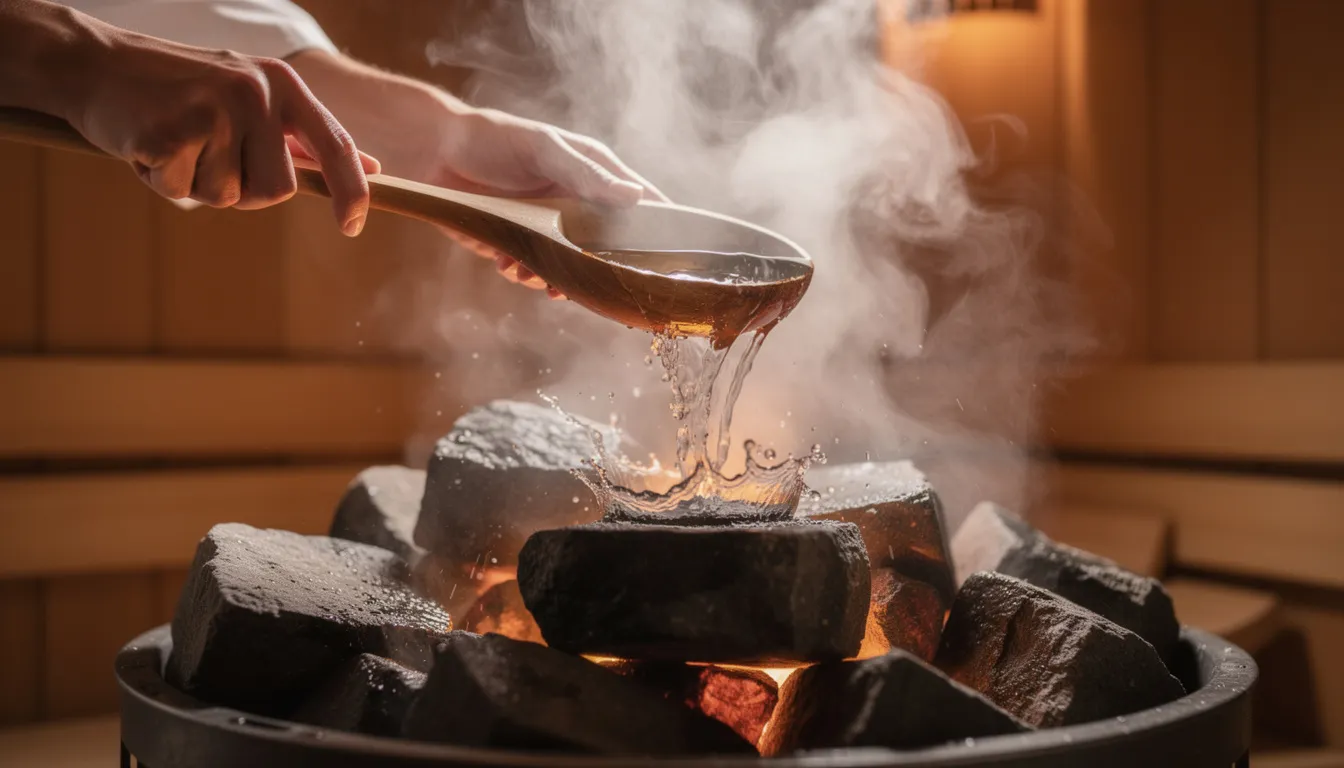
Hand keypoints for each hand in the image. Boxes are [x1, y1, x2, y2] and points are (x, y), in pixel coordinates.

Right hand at [64, 14, 378, 233]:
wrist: (97, 64)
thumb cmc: (183, 91)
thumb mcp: (252, 101)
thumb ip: (306, 138)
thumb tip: (372, 168)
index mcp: (282, 85)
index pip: (335, 145)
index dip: (352, 192)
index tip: (351, 227)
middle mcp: (255, 92)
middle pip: (277, 191)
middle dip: (243, 191)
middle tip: (208, 156)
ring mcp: (214, 109)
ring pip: (228, 197)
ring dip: (199, 185)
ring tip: (177, 144)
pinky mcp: (173, 131)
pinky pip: (184, 193)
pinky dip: (164, 181)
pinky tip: (151, 146)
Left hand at [288, 51, 669, 291]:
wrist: (434, 154)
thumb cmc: (494, 140)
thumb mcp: (545, 150)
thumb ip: (588, 175)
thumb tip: (637, 199)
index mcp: (595, 173)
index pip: (643, 203)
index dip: (661, 229)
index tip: (674, 258)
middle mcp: (578, 203)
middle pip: (610, 247)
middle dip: (603, 268)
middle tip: (595, 283)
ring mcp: (550, 226)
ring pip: (574, 267)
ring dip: (559, 277)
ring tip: (536, 273)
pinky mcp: (520, 242)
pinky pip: (535, 271)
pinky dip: (525, 275)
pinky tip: (508, 264)